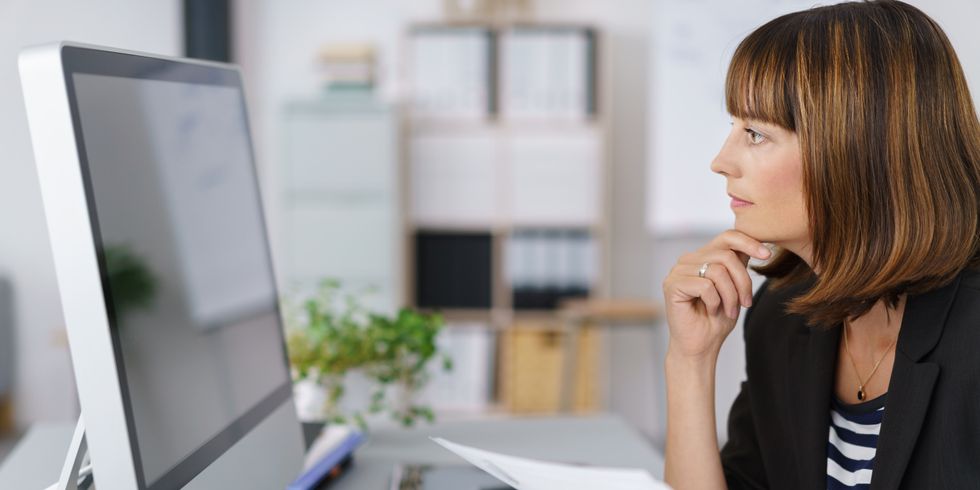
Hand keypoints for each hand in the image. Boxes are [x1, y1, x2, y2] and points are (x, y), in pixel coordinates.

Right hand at [662, 229, 770, 359]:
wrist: (700, 347)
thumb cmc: (716, 320)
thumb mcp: (735, 287)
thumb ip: (738, 265)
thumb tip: (757, 244)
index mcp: (702, 257)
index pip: (727, 237)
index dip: (749, 242)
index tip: (767, 255)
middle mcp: (688, 260)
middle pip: (726, 255)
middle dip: (742, 281)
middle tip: (745, 303)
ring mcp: (677, 271)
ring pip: (717, 270)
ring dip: (730, 295)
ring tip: (729, 310)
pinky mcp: (672, 285)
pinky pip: (705, 285)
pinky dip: (715, 301)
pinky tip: (712, 311)